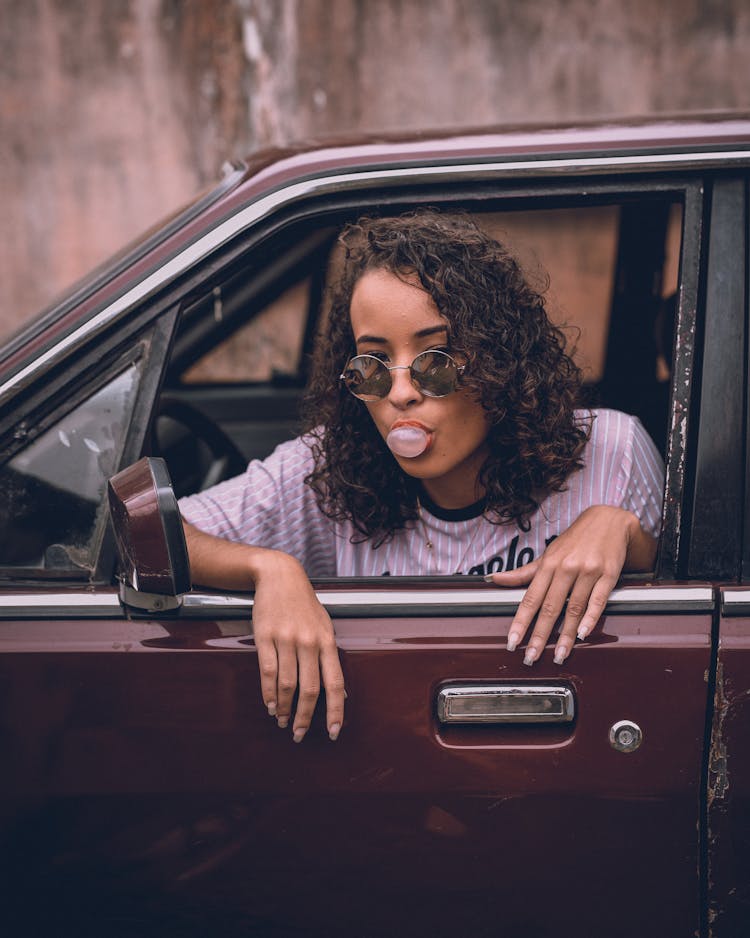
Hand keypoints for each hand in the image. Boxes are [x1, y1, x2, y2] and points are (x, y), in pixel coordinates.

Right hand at [251, 551, 344, 741]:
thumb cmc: (305, 604)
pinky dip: (268, 693)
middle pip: (310, 689)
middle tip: (299, 733)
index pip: (336, 683)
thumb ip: (329, 656)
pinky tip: (270, 704)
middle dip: (305, 717)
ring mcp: (287, 640)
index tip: (334, 731)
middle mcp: (309, 642)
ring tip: (282, 720)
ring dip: (284, 708)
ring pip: (287, 685)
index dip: (336, 710)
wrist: (281, 577)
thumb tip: (340, 690)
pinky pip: (267, 672)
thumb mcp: (325, 625)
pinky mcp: (266, 637)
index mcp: (327, 641)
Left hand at [484, 506, 655, 665]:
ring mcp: (587, 571)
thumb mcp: (548, 554)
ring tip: (559, 654)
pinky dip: (591, 617)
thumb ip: (524, 572)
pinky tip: (584, 633)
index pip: (531, 598)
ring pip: (574, 608)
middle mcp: (566, 568)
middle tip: (531, 656)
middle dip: (540, 635)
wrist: (608, 520)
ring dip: (566, 635)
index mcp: (549, 564)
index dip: (520, 621)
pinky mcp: (608, 574)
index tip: (512, 640)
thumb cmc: (575, 540)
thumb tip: (495, 579)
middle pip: (550, 607)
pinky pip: (598, 600)